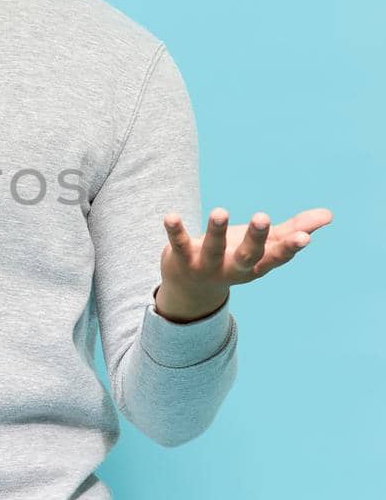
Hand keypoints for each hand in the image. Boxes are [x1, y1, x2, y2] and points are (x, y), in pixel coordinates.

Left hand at [153, 206, 333, 321]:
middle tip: (262, 216)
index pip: (275, 257)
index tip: (304, 237)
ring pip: (213, 250)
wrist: (191, 288)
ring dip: (216, 231)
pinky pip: (179, 245)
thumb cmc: (233, 258)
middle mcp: (233, 268)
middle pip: (247, 256)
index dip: (289, 248)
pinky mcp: (182, 259)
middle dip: (255, 238)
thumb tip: (328, 215)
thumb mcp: (263, 246)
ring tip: (220, 211)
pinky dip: (175, 231)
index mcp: (256, 265)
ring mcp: (207, 266)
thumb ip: (294, 230)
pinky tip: (170, 216)